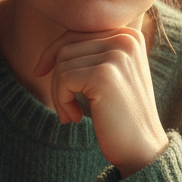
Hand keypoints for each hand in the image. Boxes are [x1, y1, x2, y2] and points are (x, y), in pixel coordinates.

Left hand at [33, 27, 168, 177]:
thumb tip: (51, 49)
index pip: (77, 32)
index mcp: (129, 36)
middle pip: (67, 47)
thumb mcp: (110, 77)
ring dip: (59, 94)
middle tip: (65, 107)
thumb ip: (90, 55)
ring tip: (72, 115)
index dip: (53, 52)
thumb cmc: (121, 116)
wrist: (143, 149)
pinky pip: (63, 79)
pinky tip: (75, 118)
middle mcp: (126, 39)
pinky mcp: (104, 75)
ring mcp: (117, 56)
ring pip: (62, 64)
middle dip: (57, 79)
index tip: (38, 72)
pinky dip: (62, 101)